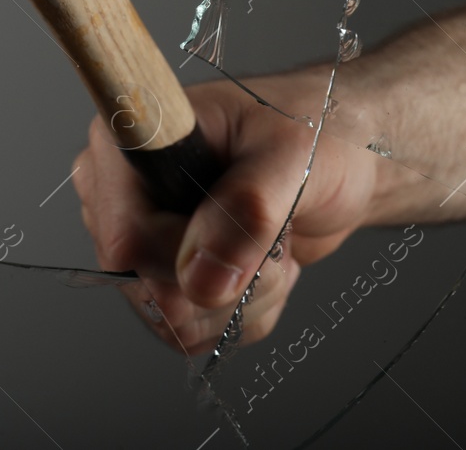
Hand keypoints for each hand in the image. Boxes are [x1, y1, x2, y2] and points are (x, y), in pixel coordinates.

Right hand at [71, 69, 378, 353]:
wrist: (342, 160)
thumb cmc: (317, 134)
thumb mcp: (293, 158)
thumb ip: (248, 210)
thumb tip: (201, 278)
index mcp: (135, 141)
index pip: (126, 236)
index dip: (186, 257)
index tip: (248, 237)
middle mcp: (123, 191)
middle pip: (146, 284)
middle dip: (229, 279)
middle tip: (276, 234)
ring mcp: (141, 236)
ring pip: (170, 317)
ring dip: (242, 300)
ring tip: (273, 246)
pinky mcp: (164, 273)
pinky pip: (188, 332)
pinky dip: (242, 315)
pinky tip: (262, 267)